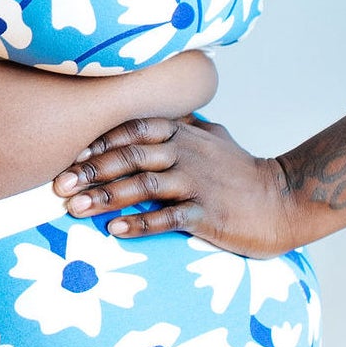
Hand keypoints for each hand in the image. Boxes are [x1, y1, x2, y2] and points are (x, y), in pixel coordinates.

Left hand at [52, 113, 301, 257]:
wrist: (286, 200)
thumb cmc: (244, 173)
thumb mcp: (215, 138)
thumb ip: (185, 125)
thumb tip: (163, 115)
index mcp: (184, 135)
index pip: (133, 128)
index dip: (100, 140)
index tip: (71, 156)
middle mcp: (187, 154)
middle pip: (130, 156)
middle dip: (91, 170)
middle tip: (59, 186)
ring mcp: (197, 183)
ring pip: (143, 184)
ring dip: (105, 197)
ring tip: (75, 209)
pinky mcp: (208, 213)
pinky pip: (168, 217)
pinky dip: (140, 223)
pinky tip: (115, 230)